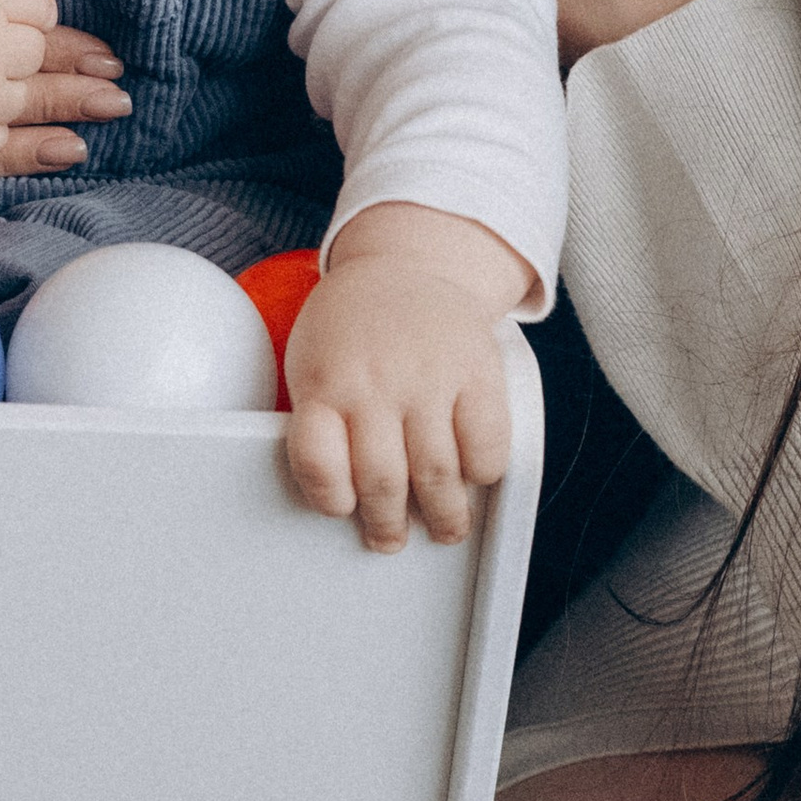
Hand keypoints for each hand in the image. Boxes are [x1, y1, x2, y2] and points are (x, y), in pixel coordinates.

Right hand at [0, 0, 128, 170]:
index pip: (38, 5)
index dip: (40, 12)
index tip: (37, 18)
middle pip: (39, 52)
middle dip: (69, 57)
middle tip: (113, 69)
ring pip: (29, 97)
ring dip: (70, 102)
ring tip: (113, 105)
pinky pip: (5, 142)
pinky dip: (35, 147)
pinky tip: (69, 148)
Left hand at [283, 203, 533, 552]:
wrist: (405, 263)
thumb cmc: (353, 326)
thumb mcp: (314, 359)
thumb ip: (320, 418)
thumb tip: (341, 493)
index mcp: (324, 382)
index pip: (317, 462)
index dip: (330, 500)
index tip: (342, 509)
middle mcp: (375, 382)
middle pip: (382, 483)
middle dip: (388, 526)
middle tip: (392, 538)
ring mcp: (428, 376)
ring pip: (437, 475)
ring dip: (443, 517)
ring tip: (444, 527)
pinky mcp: (477, 371)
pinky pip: (486, 446)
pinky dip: (482, 474)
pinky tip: (472, 476)